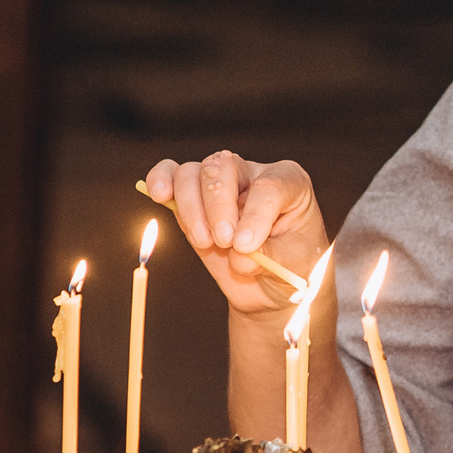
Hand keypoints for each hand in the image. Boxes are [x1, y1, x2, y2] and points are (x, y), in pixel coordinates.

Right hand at [144, 152, 328, 320]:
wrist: (272, 284)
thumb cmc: (292, 265)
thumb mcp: (293, 264)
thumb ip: (268, 256)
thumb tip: (237, 256)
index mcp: (288, 182)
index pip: (268, 186)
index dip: (255, 215)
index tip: (246, 246)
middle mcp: (252, 174)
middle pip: (224, 168)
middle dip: (218, 207)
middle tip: (224, 242)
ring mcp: (221, 184)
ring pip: (193, 173)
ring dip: (192, 208)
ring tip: (205, 242)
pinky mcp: (195, 200)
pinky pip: (172, 175)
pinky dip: (161, 180)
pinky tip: (160, 195)